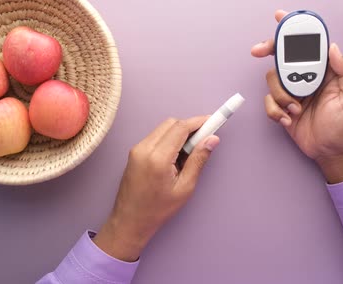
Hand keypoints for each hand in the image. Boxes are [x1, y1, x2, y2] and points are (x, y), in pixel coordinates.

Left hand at [93, 117, 219, 260]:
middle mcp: (144, 148)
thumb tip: (211, 139)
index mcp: (158, 158)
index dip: (199, 122)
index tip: (213, 121)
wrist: (130, 221)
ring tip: (189, 154)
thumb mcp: (184, 187)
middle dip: (189, 127)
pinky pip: (155, 137)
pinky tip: (176, 157)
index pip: (180, 128)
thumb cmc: (157, 210)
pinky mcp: (135, 152)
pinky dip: (169, 140)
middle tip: (204, 140)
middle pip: (171, 124)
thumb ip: (198, 160)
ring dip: (179, 133)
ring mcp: (137, 149)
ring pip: (163, 128)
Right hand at [252, 10, 342, 183]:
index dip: (295, 30)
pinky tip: (289, 120)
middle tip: (258, 51)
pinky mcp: (282, 107)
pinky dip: (276, 111)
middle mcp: (307, 77)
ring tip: (295, 110)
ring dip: (280, 96)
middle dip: (269, 50)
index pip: (309, 44)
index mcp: (325, 71)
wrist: (331, 152)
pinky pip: (268, 102)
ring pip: (272, 80)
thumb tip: (332, 48)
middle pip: (283, 56)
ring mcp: (292, 92)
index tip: (279, 19)